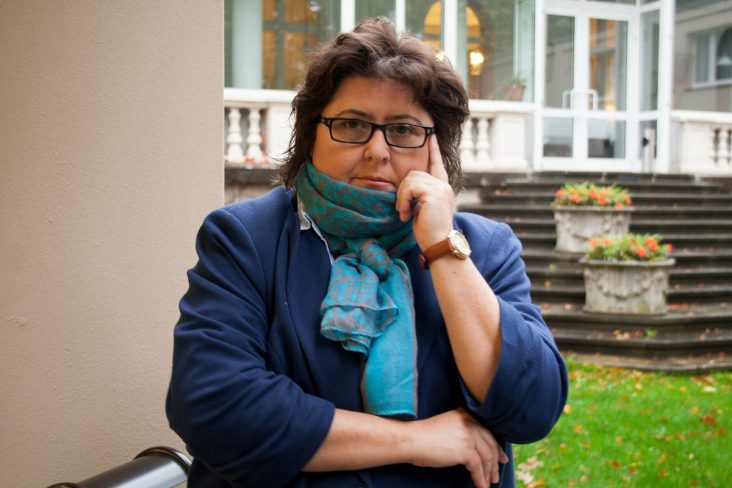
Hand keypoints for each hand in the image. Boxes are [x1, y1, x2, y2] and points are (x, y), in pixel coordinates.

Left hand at [395, 135, 455, 250]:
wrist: (439, 244)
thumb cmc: (430, 232)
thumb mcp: (424, 209)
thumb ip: (420, 195)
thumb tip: (406, 187)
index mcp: (443, 188)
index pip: (438, 164)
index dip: (434, 151)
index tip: (432, 137)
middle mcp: (444, 185)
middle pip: (414, 174)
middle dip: (403, 191)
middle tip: (403, 210)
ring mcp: (440, 188)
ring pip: (410, 179)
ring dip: (402, 197)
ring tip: (405, 213)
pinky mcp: (433, 193)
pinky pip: (410, 188)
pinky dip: (403, 200)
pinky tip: (406, 214)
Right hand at [405, 409, 508, 487]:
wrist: (412, 440)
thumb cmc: (424, 436)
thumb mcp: (447, 427)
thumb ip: (462, 432)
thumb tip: (475, 450)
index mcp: (465, 415)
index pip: (486, 432)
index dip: (495, 446)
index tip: (501, 456)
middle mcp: (470, 422)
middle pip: (490, 443)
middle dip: (496, 460)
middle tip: (496, 473)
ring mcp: (469, 436)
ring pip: (486, 456)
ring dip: (489, 472)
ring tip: (489, 482)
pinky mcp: (465, 450)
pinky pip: (478, 467)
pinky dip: (480, 478)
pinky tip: (481, 486)